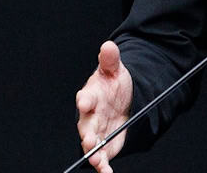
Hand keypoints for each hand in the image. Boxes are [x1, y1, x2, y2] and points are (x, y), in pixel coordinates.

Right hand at [76, 41, 132, 172]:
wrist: (121, 99)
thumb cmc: (113, 84)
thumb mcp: (115, 70)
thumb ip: (111, 60)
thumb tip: (109, 45)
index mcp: (90, 96)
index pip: (85, 97)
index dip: (85, 100)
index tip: (85, 101)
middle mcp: (89, 117)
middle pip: (85, 125)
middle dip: (87, 133)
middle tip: (89, 138)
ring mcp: (95, 132)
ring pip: (91, 144)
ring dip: (93, 152)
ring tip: (97, 160)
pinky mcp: (104, 145)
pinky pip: (101, 157)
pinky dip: (103, 166)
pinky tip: (107, 172)